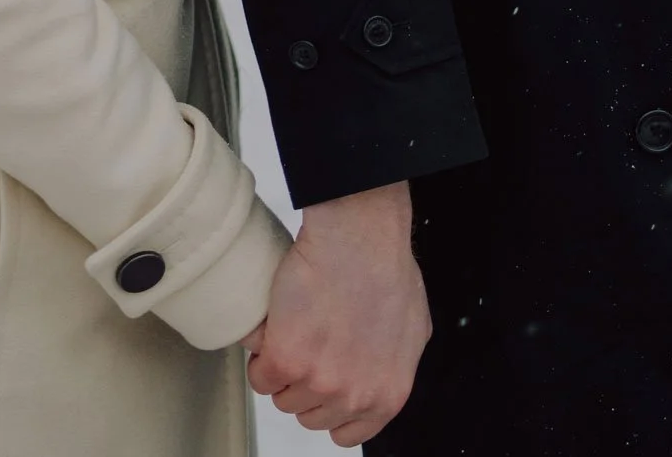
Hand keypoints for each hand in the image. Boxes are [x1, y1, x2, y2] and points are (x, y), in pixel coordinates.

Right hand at [248, 182, 430, 443]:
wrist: (358, 238)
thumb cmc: (387, 268)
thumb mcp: (413, 327)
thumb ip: (396, 361)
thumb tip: (381, 366)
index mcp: (386, 396)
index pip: (345, 432)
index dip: (329, 405)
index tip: (322, 382)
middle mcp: (353, 397)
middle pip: (309, 415)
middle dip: (304, 384)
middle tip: (305, 345)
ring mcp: (318, 382)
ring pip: (281, 396)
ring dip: (279, 370)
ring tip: (290, 330)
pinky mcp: (285, 360)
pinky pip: (259, 376)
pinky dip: (259, 354)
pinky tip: (273, 327)